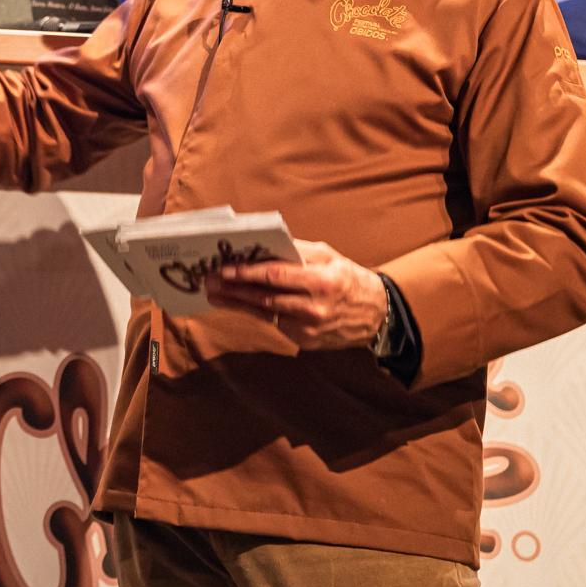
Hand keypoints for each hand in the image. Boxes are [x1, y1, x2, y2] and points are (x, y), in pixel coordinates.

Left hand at [205, 239, 388, 351]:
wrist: (376, 314)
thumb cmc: (347, 277)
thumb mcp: (328, 256)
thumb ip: (296, 250)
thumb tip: (262, 244)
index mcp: (322, 282)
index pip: (277, 276)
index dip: (248, 273)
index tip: (225, 269)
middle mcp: (315, 308)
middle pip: (266, 299)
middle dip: (234, 290)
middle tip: (209, 281)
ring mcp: (310, 329)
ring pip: (266, 314)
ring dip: (237, 304)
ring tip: (215, 295)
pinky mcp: (306, 341)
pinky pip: (276, 324)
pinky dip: (258, 313)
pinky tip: (238, 304)